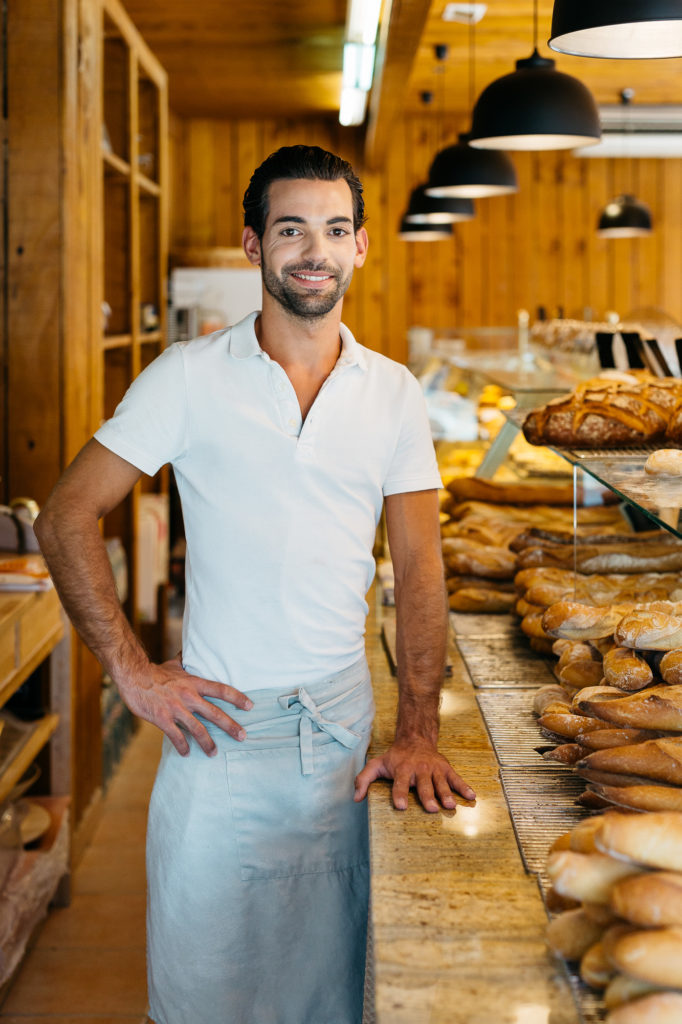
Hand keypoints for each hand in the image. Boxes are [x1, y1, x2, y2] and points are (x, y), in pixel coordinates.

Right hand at [117, 653, 252, 756]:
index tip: (250, 706)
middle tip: (242, 736)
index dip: (237, 698)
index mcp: (194, 683)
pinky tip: (186, 753)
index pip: (221, 690)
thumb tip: (191, 650)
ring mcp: (176, 709)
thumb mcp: (175, 664)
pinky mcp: (163, 719)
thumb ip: (186, 661)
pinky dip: (183, 746)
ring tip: (214, 753)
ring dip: (208, 743)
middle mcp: (189, 696)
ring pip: (198, 729)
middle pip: (215, 713)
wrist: (134, 677)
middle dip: (231, 726)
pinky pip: (177, 736)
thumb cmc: (155, 671)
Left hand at [353, 738, 475, 812]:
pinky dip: (464, 786)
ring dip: (446, 793)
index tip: (400, 806)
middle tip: (431, 809)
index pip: (399, 783)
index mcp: (402, 769)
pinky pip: (456, 778)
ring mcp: (434, 769)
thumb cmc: (395, 757)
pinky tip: (471, 796)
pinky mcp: (445, 768)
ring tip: (450, 805)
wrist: (415, 738)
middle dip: (427, 796)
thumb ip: (364, 780)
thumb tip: (356, 798)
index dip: (399, 794)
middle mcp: (419, 769)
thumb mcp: (377, 764)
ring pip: (441, 782)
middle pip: (423, 785)